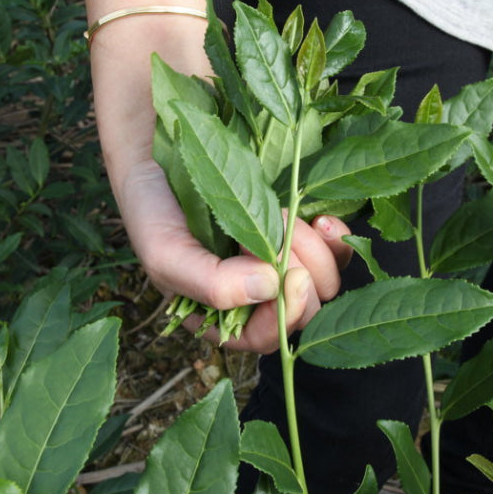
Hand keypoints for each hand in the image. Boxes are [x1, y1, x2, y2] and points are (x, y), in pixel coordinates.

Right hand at [118, 160, 350, 353]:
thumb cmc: (154, 212)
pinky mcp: (301, 236)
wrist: (159, 156)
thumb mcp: (166, 253)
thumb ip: (210, 284)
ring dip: (315, 250)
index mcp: (222, 317)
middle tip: (278, 232)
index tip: (293, 278)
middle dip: (300, 273)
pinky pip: (338, 252)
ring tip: (285, 215)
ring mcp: (283, 266)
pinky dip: (336, 237)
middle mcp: (257, 298)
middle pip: (303, 311)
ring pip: (325, 282)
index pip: (266, 337)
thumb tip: (269, 288)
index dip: (285, 315)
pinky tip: (322, 220)